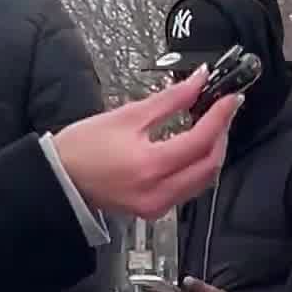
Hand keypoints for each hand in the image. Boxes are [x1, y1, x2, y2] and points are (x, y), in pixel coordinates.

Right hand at [52, 74, 238, 221]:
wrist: (60, 179)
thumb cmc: (84, 146)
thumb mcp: (128, 115)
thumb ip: (170, 99)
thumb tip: (199, 80)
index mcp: (150, 165)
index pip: (201, 140)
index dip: (221, 116)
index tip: (231, 97)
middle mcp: (158, 192)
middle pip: (210, 164)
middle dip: (221, 135)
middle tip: (222, 110)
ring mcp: (158, 206)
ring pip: (203, 180)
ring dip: (212, 152)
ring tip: (210, 126)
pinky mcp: (155, 211)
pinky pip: (189, 189)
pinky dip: (197, 167)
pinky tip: (193, 148)